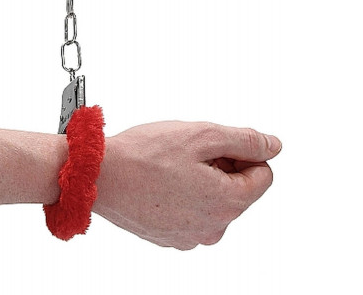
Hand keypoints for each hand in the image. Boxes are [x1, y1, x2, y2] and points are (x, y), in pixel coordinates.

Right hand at [93, 121, 280, 249]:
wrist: (99, 175)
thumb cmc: (144, 155)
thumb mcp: (202, 135)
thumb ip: (245, 139)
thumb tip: (273, 146)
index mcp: (228, 203)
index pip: (263, 174)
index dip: (242, 152)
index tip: (215, 144)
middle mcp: (213, 228)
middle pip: (236, 188)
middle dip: (220, 165)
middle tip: (188, 151)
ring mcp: (189, 236)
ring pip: (212, 200)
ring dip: (200, 179)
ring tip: (170, 166)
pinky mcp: (168, 236)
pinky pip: (189, 211)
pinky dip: (182, 194)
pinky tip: (160, 181)